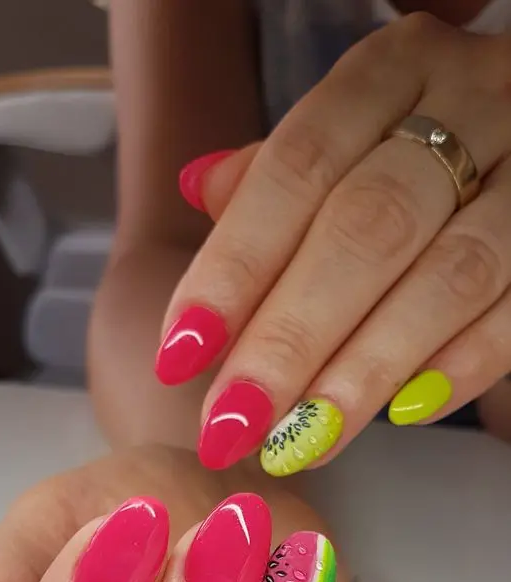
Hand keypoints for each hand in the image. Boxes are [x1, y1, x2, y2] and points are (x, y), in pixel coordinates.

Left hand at [156, 14, 510, 475]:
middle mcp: (472, 103)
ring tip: (306, 439)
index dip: (234, 266)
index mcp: (393, 71)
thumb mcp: (355, 129)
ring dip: (368, 369)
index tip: (181, 353)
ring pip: (450, 277)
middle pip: (368, 228)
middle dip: (290, 337)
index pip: (296, 169)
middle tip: (235, 422)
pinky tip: (404, 414)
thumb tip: (198, 189)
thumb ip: (281, 170)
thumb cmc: (430, 140)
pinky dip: (462, 367)